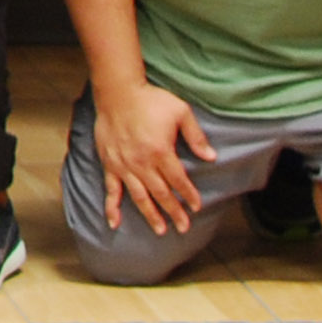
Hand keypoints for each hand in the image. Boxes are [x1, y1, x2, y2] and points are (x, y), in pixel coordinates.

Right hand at [92, 79, 216, 234]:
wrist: (117, 92)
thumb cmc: (150, 100)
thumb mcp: (180, 112)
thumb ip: (196, 136)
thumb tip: (211, 157)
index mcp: (160, 151)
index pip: (179, 180)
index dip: (189, 195)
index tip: (197, 206)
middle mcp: (142, 163)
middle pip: (161, 193)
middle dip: (175, 211)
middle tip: (184, 227)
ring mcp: (124, 166)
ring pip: (140, 196)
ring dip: (150, 215)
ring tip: (160, 230)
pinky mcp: (110, 164)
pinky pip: (111, 190)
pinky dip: (112, 208)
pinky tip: (115, 223)